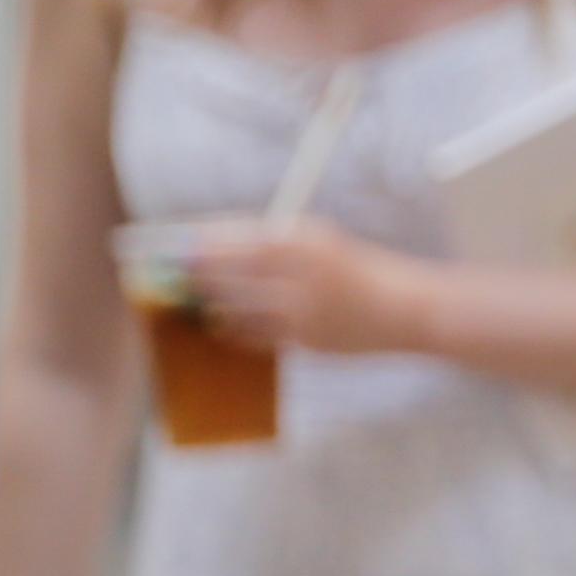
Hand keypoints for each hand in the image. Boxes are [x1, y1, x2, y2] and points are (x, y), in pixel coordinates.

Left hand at [184, 222, 425, 358]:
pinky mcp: (305, 339)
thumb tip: (215, 247)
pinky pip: (253, 335)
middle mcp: (300, 270)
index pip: (235, 237)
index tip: (171, 243)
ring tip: (193, 298)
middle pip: (227, 271)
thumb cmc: (358, 271)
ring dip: (208, 303)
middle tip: (168, 273)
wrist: (407, 309)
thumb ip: (274, 243)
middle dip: (193, 273)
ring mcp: (302, 307)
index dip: (198, 241)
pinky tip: (221, 323)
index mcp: (303, 238)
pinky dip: (232, 329)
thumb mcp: (321, 242)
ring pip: (234, 307)